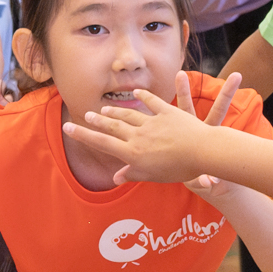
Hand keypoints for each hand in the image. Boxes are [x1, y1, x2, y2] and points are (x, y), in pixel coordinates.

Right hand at [65, 71, 237, 187]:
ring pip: (129, 115)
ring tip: (104, 108)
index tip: (68, 127)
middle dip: (97, 120)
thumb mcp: (154, 176)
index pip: (102, 143)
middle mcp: (139, 136)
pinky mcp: (168, 113)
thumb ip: (134, 174)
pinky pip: (153, 103)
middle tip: (85, 115)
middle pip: (112, 126)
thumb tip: (116, 178)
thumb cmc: (181, 170)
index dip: (84, 135)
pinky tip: (135, 94)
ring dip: (115, 111)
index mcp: (133, 153)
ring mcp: (153, 122)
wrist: (204, 152)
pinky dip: (143, 97)